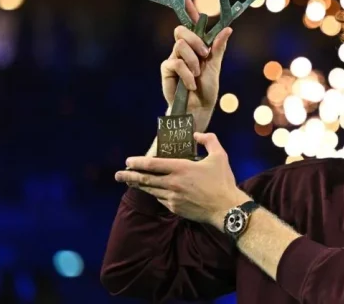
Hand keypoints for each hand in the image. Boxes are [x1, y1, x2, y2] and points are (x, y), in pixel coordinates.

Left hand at [116, 133, 247, 226]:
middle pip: (145, 179)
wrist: (226, 208)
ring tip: (129, 182)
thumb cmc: (223, 181)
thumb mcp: (220, 155)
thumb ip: (209, 140)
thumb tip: (197, 135)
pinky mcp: (175, 208)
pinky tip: (152, 191)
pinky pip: (160, 199)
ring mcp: (172, 198)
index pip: (153, 164)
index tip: (128, 161)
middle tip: (117, 174)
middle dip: (129, 176)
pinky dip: (154, 194)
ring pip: (150, 190)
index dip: (138, 162)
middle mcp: (173, 183)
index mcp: (181, 168)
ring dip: (139, 186)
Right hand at [161, 0, 232, 131]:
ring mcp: (174, 58)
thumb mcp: (215, 66)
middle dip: (195, 41)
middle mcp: (184, 49)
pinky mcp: (166, 70)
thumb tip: (228, 28)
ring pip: (180, 46)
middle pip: (182, 31)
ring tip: (197, 75)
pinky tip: (190, 84)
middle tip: (204, 55)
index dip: (187, 10)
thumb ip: (218, 47)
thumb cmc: (207, 88)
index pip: (191, 24)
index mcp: (197, 46)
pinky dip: (186, 74)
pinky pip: (175, 63)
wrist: (198, 107)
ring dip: (192, 62)